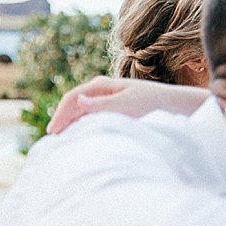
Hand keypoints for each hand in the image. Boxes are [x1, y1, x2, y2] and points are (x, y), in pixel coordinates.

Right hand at [47, 77, 211, 133]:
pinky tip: (80, 136)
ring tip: (62, 140)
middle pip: (73, 104)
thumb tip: (76, 100)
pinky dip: (82, 125)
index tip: (53, 133)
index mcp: (101, 85)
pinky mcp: (112, 108)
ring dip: (71, 123)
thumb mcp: (126, 106)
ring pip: (81, 110)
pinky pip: (90, 116)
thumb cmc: (152, 104)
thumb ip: (101, 105)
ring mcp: (106, 98)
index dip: (60, 115)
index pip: (72, 98)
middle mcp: (101, 89)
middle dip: (62, 119)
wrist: (174, 104)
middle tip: (52, 140)